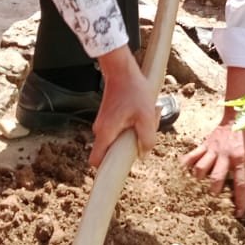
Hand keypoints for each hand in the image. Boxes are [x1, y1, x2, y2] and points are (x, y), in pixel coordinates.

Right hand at [91, 47, 158, 165]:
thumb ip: (147, 139)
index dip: (106, 171)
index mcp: (106, 133)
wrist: (122, 70)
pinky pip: (118, 130)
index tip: (118, 173)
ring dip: (131, 135)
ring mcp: (103, 124)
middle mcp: (100, 130)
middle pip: (111, 152)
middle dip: (127, 149)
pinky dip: (130, 126)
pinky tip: (142, 113)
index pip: (97, 162)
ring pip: (116, 140)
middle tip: (141, 135)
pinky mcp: (108, 118)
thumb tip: (143, 154)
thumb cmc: (133, 90)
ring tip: (144, 119)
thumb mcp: (147, 116)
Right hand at [181, 65, 244, 214]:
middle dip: (214, 192)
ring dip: (200, 181)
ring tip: (200, 188)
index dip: (239, 202)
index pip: (240, 185)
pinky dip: (187, 165)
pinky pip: (192, 156)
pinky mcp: (205, 144)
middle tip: (215, 200)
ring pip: (200, 168)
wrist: (241, 114)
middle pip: (215, 179)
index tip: (238, 213)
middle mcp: (225, 156)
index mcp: (240, 160)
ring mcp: (213, 150)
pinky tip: (185, 173)